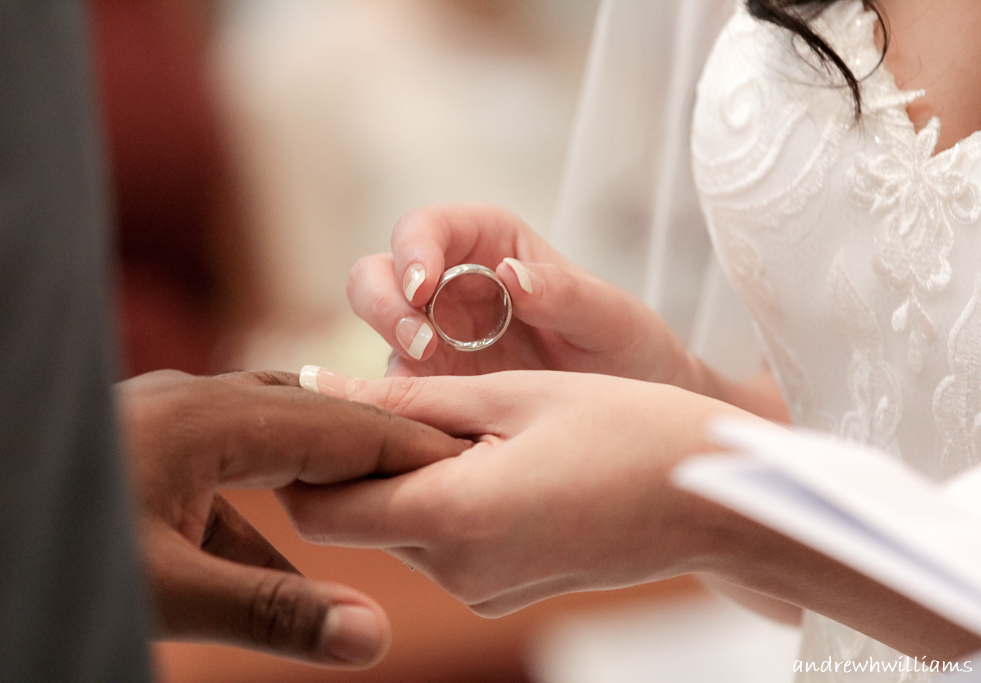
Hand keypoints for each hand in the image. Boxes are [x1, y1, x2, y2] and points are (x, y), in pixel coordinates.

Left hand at [117, 370, 465, 666]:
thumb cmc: (46, 551)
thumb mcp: (159, 591)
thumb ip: (270, 612)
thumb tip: (374, 639)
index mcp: (210, 418)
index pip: (342, 427)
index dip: (411, 448)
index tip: (468, 468)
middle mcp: (196, 402)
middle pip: (317, 418)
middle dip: (381, 451)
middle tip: (444, 479)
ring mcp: (170, 420)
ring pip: (275, 436)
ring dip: (329, 472)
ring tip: (381, 505)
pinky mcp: (153, 448)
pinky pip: (231, 464)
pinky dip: (272, 500)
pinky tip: (280, 556)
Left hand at [284, 368, 756, 615]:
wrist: (713, 495)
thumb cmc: (625, 427)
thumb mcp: (511, 395)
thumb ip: (405, 399)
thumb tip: (315, 387)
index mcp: (450, 517)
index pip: (316, 508)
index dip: (307, 457)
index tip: (330, 404)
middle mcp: (456, 571)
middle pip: (351, 522)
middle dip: (355, 464)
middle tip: (402, 401)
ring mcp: (481, 591)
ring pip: (394, 531)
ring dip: (403, 479)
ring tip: (461, 424)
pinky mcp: (502, 592)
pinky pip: (440, 547)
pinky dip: (441, 503)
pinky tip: (489, 459)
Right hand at [347, 204, 691, 382]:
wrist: (630, 408)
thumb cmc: (625, 347)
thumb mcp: (611, 317)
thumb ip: (566, 293)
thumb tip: (511, 275)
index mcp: (489, 245)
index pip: (428, 228)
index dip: (414, 248)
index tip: (424, 285)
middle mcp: (450, 286)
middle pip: (379, 274)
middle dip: (384, 301)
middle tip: (418, 342)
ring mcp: (433, 337)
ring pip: (375, 329)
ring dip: (384, 351)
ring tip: (423, 382)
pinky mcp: (430, 386)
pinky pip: (390, 389)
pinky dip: (389, 399)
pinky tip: (416, 420)